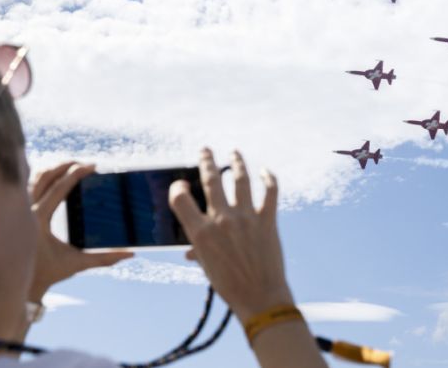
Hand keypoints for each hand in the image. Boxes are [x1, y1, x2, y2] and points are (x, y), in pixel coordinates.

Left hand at [28, 162, 133, 301]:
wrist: (23, 283)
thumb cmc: (50, 273)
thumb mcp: (78, 264)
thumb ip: (105, 259)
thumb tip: (130, 254)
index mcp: (39, 219)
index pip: (59, 188)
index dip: (76, 174)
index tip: (92, 165)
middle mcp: (26, 210)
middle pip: (44, 176)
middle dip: (65, 165)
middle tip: (84, 163)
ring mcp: (19, 209)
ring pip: (33, 178)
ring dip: (52, 169)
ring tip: (71, 166)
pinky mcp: (18, 210)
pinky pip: (28, 185)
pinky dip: (41, 177)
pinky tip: (55, 175)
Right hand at [169, 149, 292, 321]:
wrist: (260, 298)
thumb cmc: (229, 286)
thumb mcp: (207, 267)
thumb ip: (198, 250)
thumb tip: (191, 251)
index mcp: (201, 233)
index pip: (179, 198)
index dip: (177, 187)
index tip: (181, 184)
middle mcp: (222, 220)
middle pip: (211, 179)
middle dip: (206, 160)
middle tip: (205, 150)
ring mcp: (246, 218)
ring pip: (240, 179)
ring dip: (237, 162)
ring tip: (235, 153)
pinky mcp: (267, 221)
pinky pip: (270, 192)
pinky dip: (269, 178)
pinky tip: (265, 172)